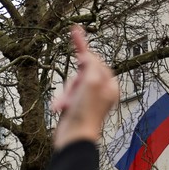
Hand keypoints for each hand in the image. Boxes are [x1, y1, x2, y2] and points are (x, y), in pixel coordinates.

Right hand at [51, 26, 118, 148]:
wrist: (74, 139)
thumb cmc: (86, 114)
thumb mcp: (90, 83)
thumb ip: (90, 65)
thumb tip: (86, 56)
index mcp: (108, 85)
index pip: (95, 60)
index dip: (84, 48)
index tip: (75, 30)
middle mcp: (99, 92)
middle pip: (80, 72)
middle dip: (72, 82)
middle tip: (74, 94)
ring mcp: (86, 100)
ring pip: (70, 84)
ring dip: (64, 93)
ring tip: (65, 107)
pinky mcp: (74, 107)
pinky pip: (64, 95)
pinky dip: (60, 101)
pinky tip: (60, 110)